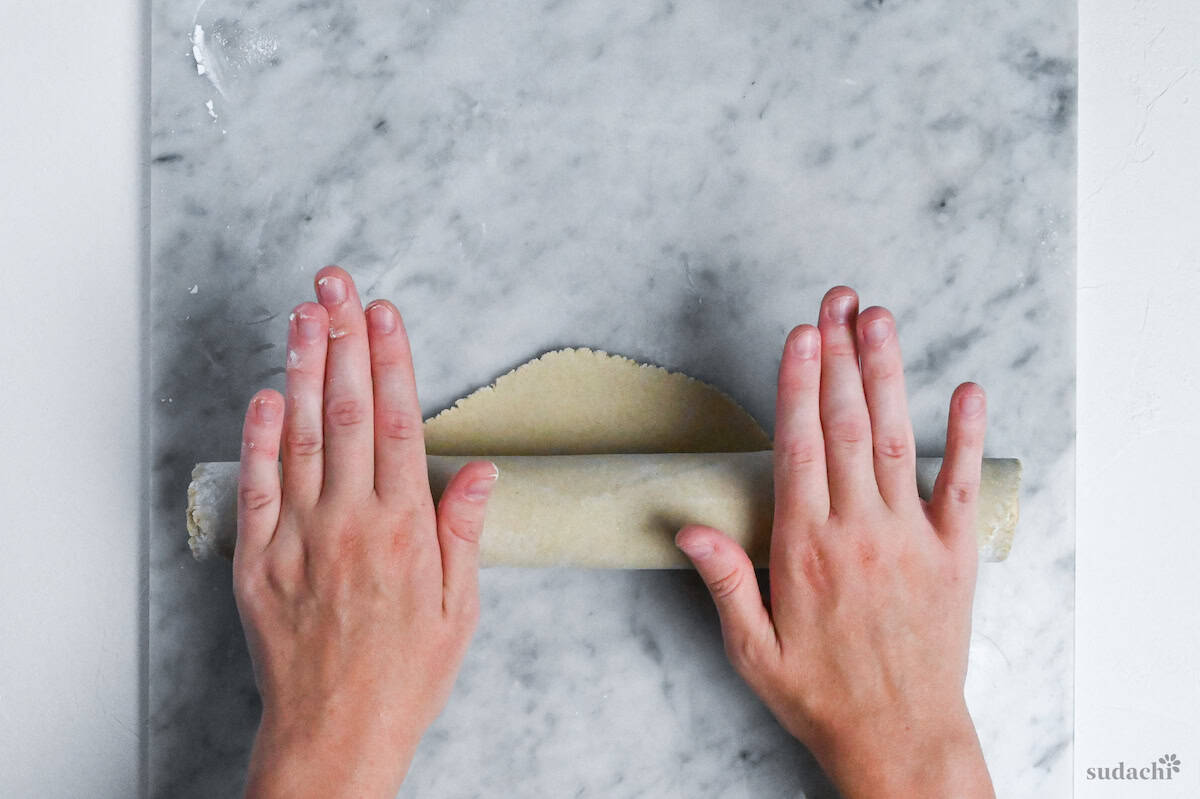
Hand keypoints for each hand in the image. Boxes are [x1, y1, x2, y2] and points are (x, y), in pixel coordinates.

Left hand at [233, 266, 497, 798]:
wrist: (335, 733)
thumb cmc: (404, 674)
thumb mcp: (459, 609)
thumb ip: (462, 531)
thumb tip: (477, 469)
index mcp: (402, 529)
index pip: (396, 423)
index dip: (390, 361)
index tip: (384, 314)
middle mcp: (348, 522)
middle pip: (345, 412)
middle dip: (342, 340)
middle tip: (335, 286)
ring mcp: (297, 538)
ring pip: (299, 436)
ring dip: (301, 370)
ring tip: (302, 315)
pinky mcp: (258, 561)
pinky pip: (256, 487)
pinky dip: (258, 436)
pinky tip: (265, 393)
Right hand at [676, 287, 994, 797]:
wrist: (899, 737)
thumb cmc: (820, 694)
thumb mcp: (752, 648)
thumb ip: (726, 581)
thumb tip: (688, 527)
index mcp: (806, 549)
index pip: (800, 447)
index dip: (799, 384)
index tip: (799, 335)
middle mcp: (860, 532)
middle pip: (847, 427)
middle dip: (839, 356)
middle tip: (835, 301)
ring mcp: (912, 539)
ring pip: (897, 440)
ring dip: (888, 374)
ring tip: (878, 319)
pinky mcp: (954, 554)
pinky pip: (962, 485)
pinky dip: (966, 435)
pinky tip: (964, 388)